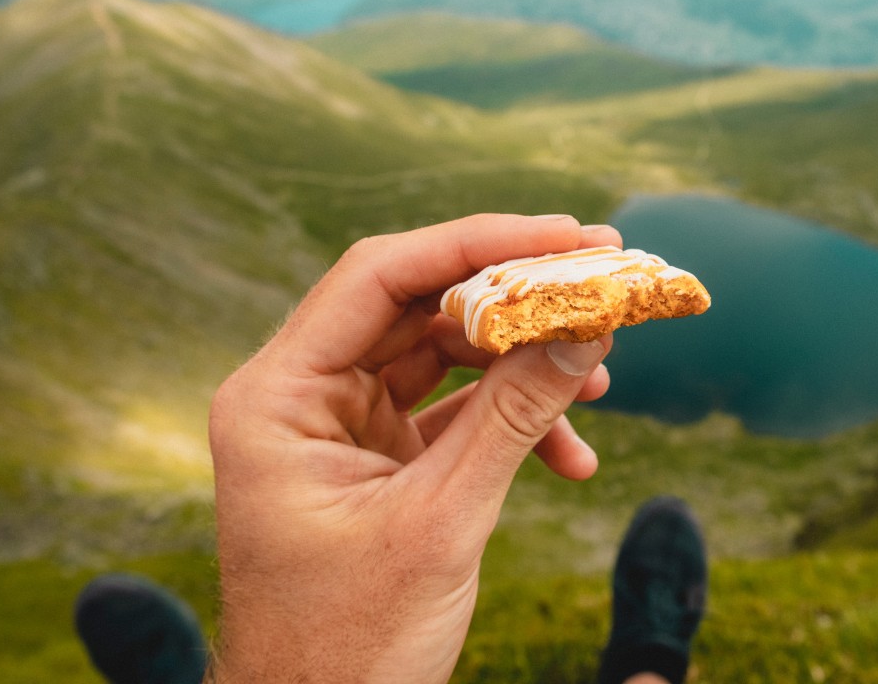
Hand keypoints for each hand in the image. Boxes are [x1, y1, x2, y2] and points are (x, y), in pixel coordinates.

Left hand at [208, 214, 619, 681]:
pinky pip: (452, 412)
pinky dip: (511, 422)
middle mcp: (300, 396)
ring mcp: (338, 426)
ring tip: (598, 382)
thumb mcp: (442, 523)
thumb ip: (514, 417)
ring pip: (443, 356)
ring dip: (522, 365)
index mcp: (278, 397)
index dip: (478, 244)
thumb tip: (587, 328)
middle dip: (513, 301)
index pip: (380, 277)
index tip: (567, 235)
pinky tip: (573, 457)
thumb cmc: (350, 646)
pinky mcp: (376, 457)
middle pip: (418, 307)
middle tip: (599, 284)